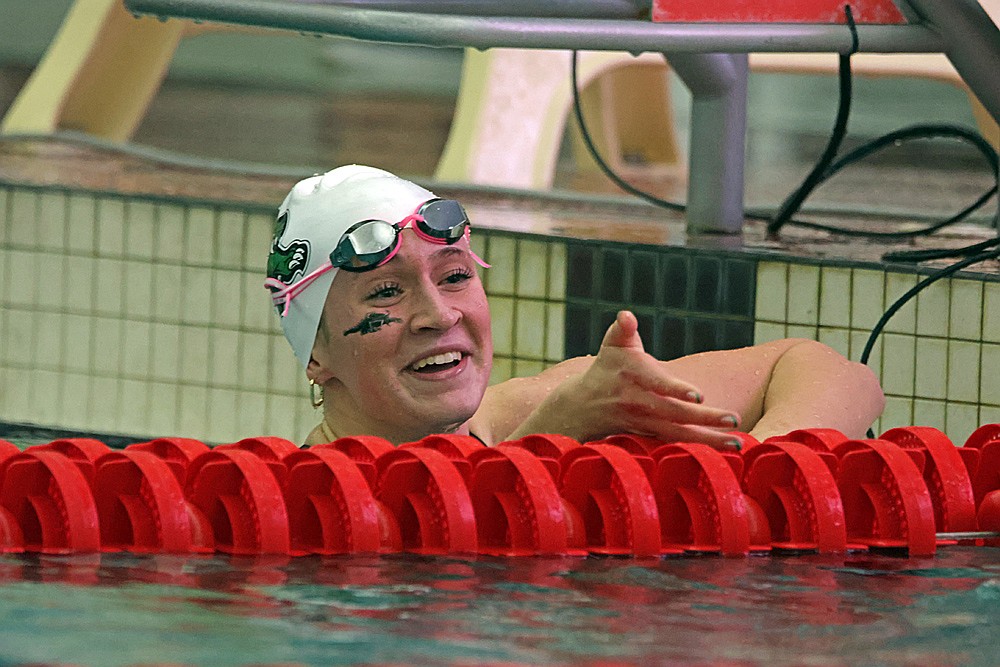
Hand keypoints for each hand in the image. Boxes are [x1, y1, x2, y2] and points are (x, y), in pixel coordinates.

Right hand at [540, 311, 742, 448]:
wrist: (582, 406)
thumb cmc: (606, 368)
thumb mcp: (612, 345)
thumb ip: (622, 329)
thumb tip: (627, 315)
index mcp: (633, 376)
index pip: (656, 384)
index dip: (676, 390)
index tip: (699, 395)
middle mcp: (639, 403)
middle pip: (674, 414)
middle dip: (705, 420)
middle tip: (734, 420)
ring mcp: (645, 423)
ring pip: (678, 435)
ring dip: (708, 441)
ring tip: (737, 445)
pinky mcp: (650, 436)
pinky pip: (676, 445)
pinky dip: (699, 448)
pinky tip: (724, 451)